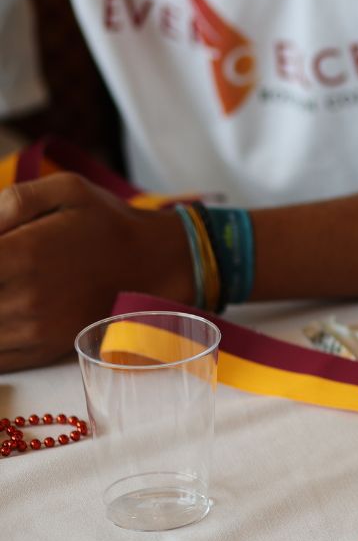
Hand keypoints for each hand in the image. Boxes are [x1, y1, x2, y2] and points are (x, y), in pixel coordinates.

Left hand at [0, 173, 189, 371]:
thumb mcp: (66, 190)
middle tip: (0, 271)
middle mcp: (24, 297)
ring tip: (4, 289)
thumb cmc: (108, 223)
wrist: (159, 265)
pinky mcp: (43, 350)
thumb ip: (10, 201)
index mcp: (22, 253)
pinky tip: (6, 312)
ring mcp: (33, 329)